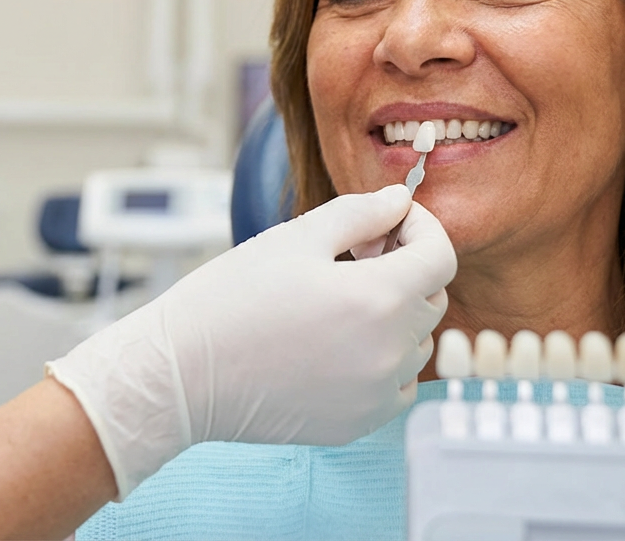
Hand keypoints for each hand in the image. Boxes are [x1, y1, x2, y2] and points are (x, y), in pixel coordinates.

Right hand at [47, 184, 455, 497]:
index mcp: (378, 299)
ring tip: (336, 295)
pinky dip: (382, 356)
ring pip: (415, 341)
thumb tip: (398, 200)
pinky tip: (334, 338)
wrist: (183, 373)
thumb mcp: (295, 238)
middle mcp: (390, 353)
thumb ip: (359, 214)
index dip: (421, 227)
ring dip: (393, 311)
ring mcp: (376, 395)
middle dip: (404, 264)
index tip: (389, 219)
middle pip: (430, 297)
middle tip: (353, 251)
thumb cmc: (231, 297)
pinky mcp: (358, 423)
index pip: (441, 256)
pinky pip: (396, 383)